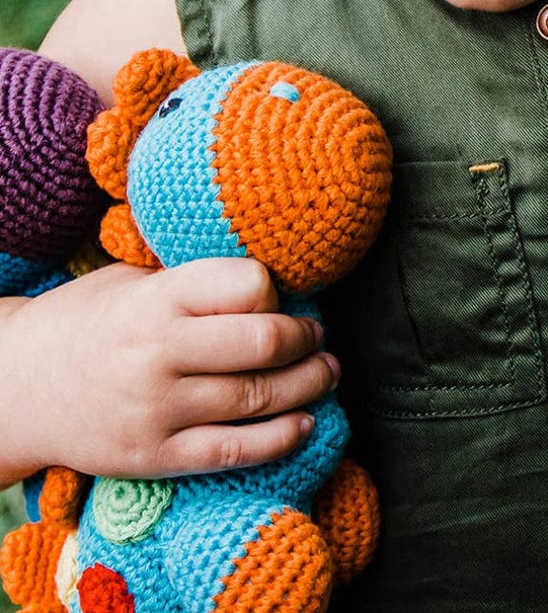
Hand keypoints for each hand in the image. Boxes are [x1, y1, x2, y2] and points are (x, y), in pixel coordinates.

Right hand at [0, 259, 339, 479]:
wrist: (13, 388)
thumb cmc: (85, 320)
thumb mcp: (129, 279)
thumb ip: (191, 280)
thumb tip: (269, 280)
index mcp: (155, 298)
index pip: (247, 285)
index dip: (275, 290)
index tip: (280, 296)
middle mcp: (157, 353)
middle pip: (263, 344)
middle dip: (305, 339)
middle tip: (319, 336)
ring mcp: (155, 410)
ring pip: (257, 398)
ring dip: (308, 384)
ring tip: (327, 372)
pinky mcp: (153, 457)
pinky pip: (232, 451)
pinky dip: (279, 438)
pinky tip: (305, 423)